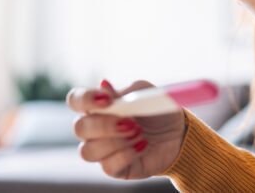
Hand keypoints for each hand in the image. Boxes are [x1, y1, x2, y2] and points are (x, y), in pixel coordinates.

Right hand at [66, 80, 185, 178]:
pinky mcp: (115, 168)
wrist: (178, 133)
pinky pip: (108, 166)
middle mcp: (95, 128)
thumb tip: (103, 86)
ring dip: (116, 142)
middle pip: (79, 128)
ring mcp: (103, 150)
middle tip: (130, 122)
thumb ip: (124, 91)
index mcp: (98, 106)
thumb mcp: (144, 93)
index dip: (85, 100)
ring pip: (88, 151)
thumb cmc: (157, 110)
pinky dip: (127, 155)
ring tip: (139, 133)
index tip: (107, 100)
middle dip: (105, 125)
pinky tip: (142, 145)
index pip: (76, 100)